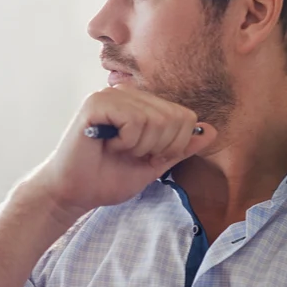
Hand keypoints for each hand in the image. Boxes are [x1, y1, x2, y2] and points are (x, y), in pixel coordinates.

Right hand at [22, 87, 216, 222]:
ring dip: (140, 147)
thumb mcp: (154, 164)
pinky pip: (134, 121)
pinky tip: (108, 144)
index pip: (186, 117)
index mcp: (143, 104)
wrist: (74, 193)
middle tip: (131, 154)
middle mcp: (128, 94)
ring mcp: (112, 95)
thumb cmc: (107, 178)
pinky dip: (126, 142)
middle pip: (175, 118)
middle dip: (158, 148)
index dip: (173, 146)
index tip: (146, 157)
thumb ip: (181, 147)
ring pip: (156, 120)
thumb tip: (212, 131)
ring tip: (117, 149)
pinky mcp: (97, 103)